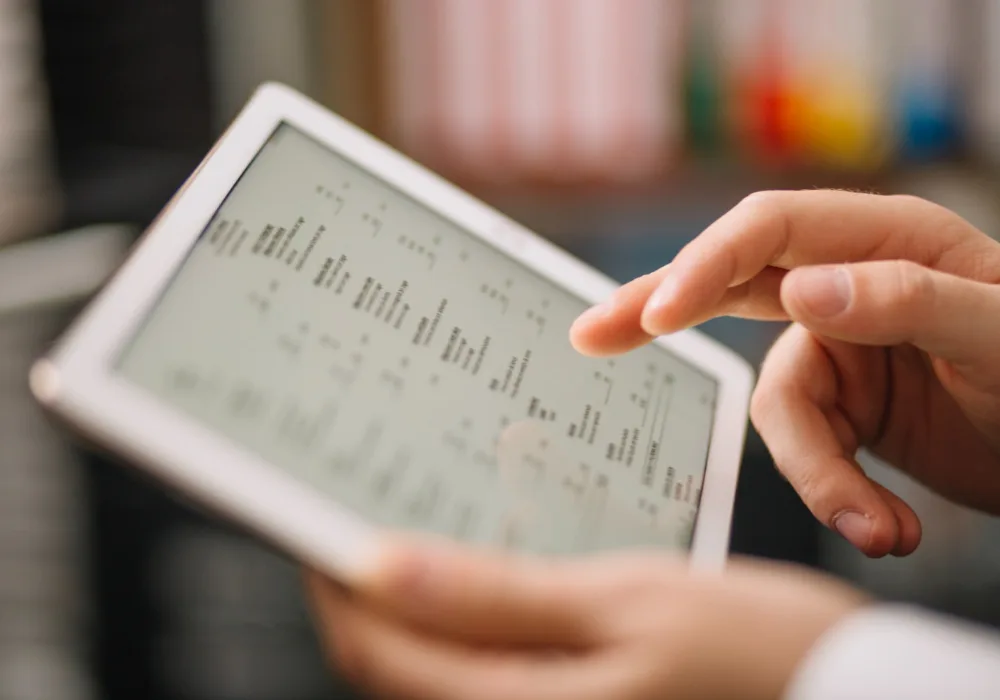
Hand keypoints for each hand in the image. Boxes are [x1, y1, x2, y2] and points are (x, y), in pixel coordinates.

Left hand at [307, 539, 865, 699]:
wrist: (851, 696)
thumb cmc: (757, 650)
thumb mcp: (627, 603)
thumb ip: (497, 597)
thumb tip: (380, 568)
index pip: (377, 650)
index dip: (334, 579)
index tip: (315, 512)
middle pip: (396, 666)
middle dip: (366, 589)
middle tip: (360, 504)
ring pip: (438, 670)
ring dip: (414, 604)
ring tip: (416, 525)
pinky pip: (490, 672)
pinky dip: (468, 622)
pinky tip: (486, 570)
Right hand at [571, 190, 999, 556]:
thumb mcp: (998, 331)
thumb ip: (907, 299)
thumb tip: (803, 290)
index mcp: (884, 238)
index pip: (768, 230)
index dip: (705, 265)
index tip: (660, 314)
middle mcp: (849, 285)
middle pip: (730, 287)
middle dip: (661, 314)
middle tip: (592, 335)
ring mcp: (843, 348)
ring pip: (777, 405)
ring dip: (817, 475)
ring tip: (877, 527)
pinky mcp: (846, 408)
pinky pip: (806, 449)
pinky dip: (837, 495)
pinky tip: (889, 526)